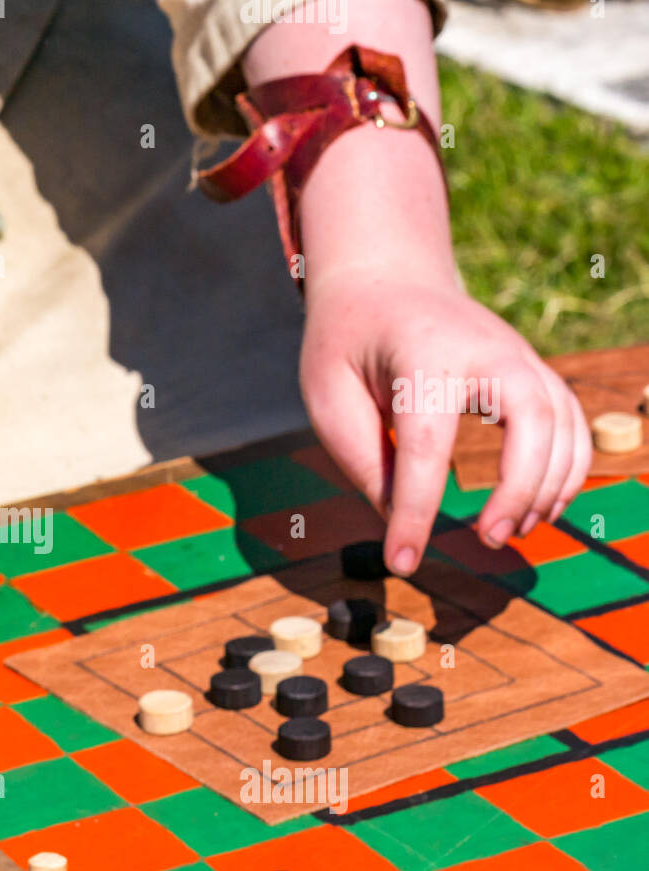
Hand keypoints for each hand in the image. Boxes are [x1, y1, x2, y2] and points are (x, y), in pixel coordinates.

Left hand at [300, 272, 589, 575]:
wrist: (385, 280)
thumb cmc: (348, 341)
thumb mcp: (327, 392)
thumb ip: (360, 454)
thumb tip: (398, 515)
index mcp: (423, 352)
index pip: (426, 443)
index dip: (417, 510)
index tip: (404, 562)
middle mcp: (485, 348)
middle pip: (530, 418)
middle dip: (517, 487)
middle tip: (487, 539)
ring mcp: (519, 355)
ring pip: (561, 423)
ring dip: (545, 487)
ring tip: (508, 533)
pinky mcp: (533, 371)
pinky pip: (570, 423)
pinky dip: (566, 471)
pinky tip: (536, 510)